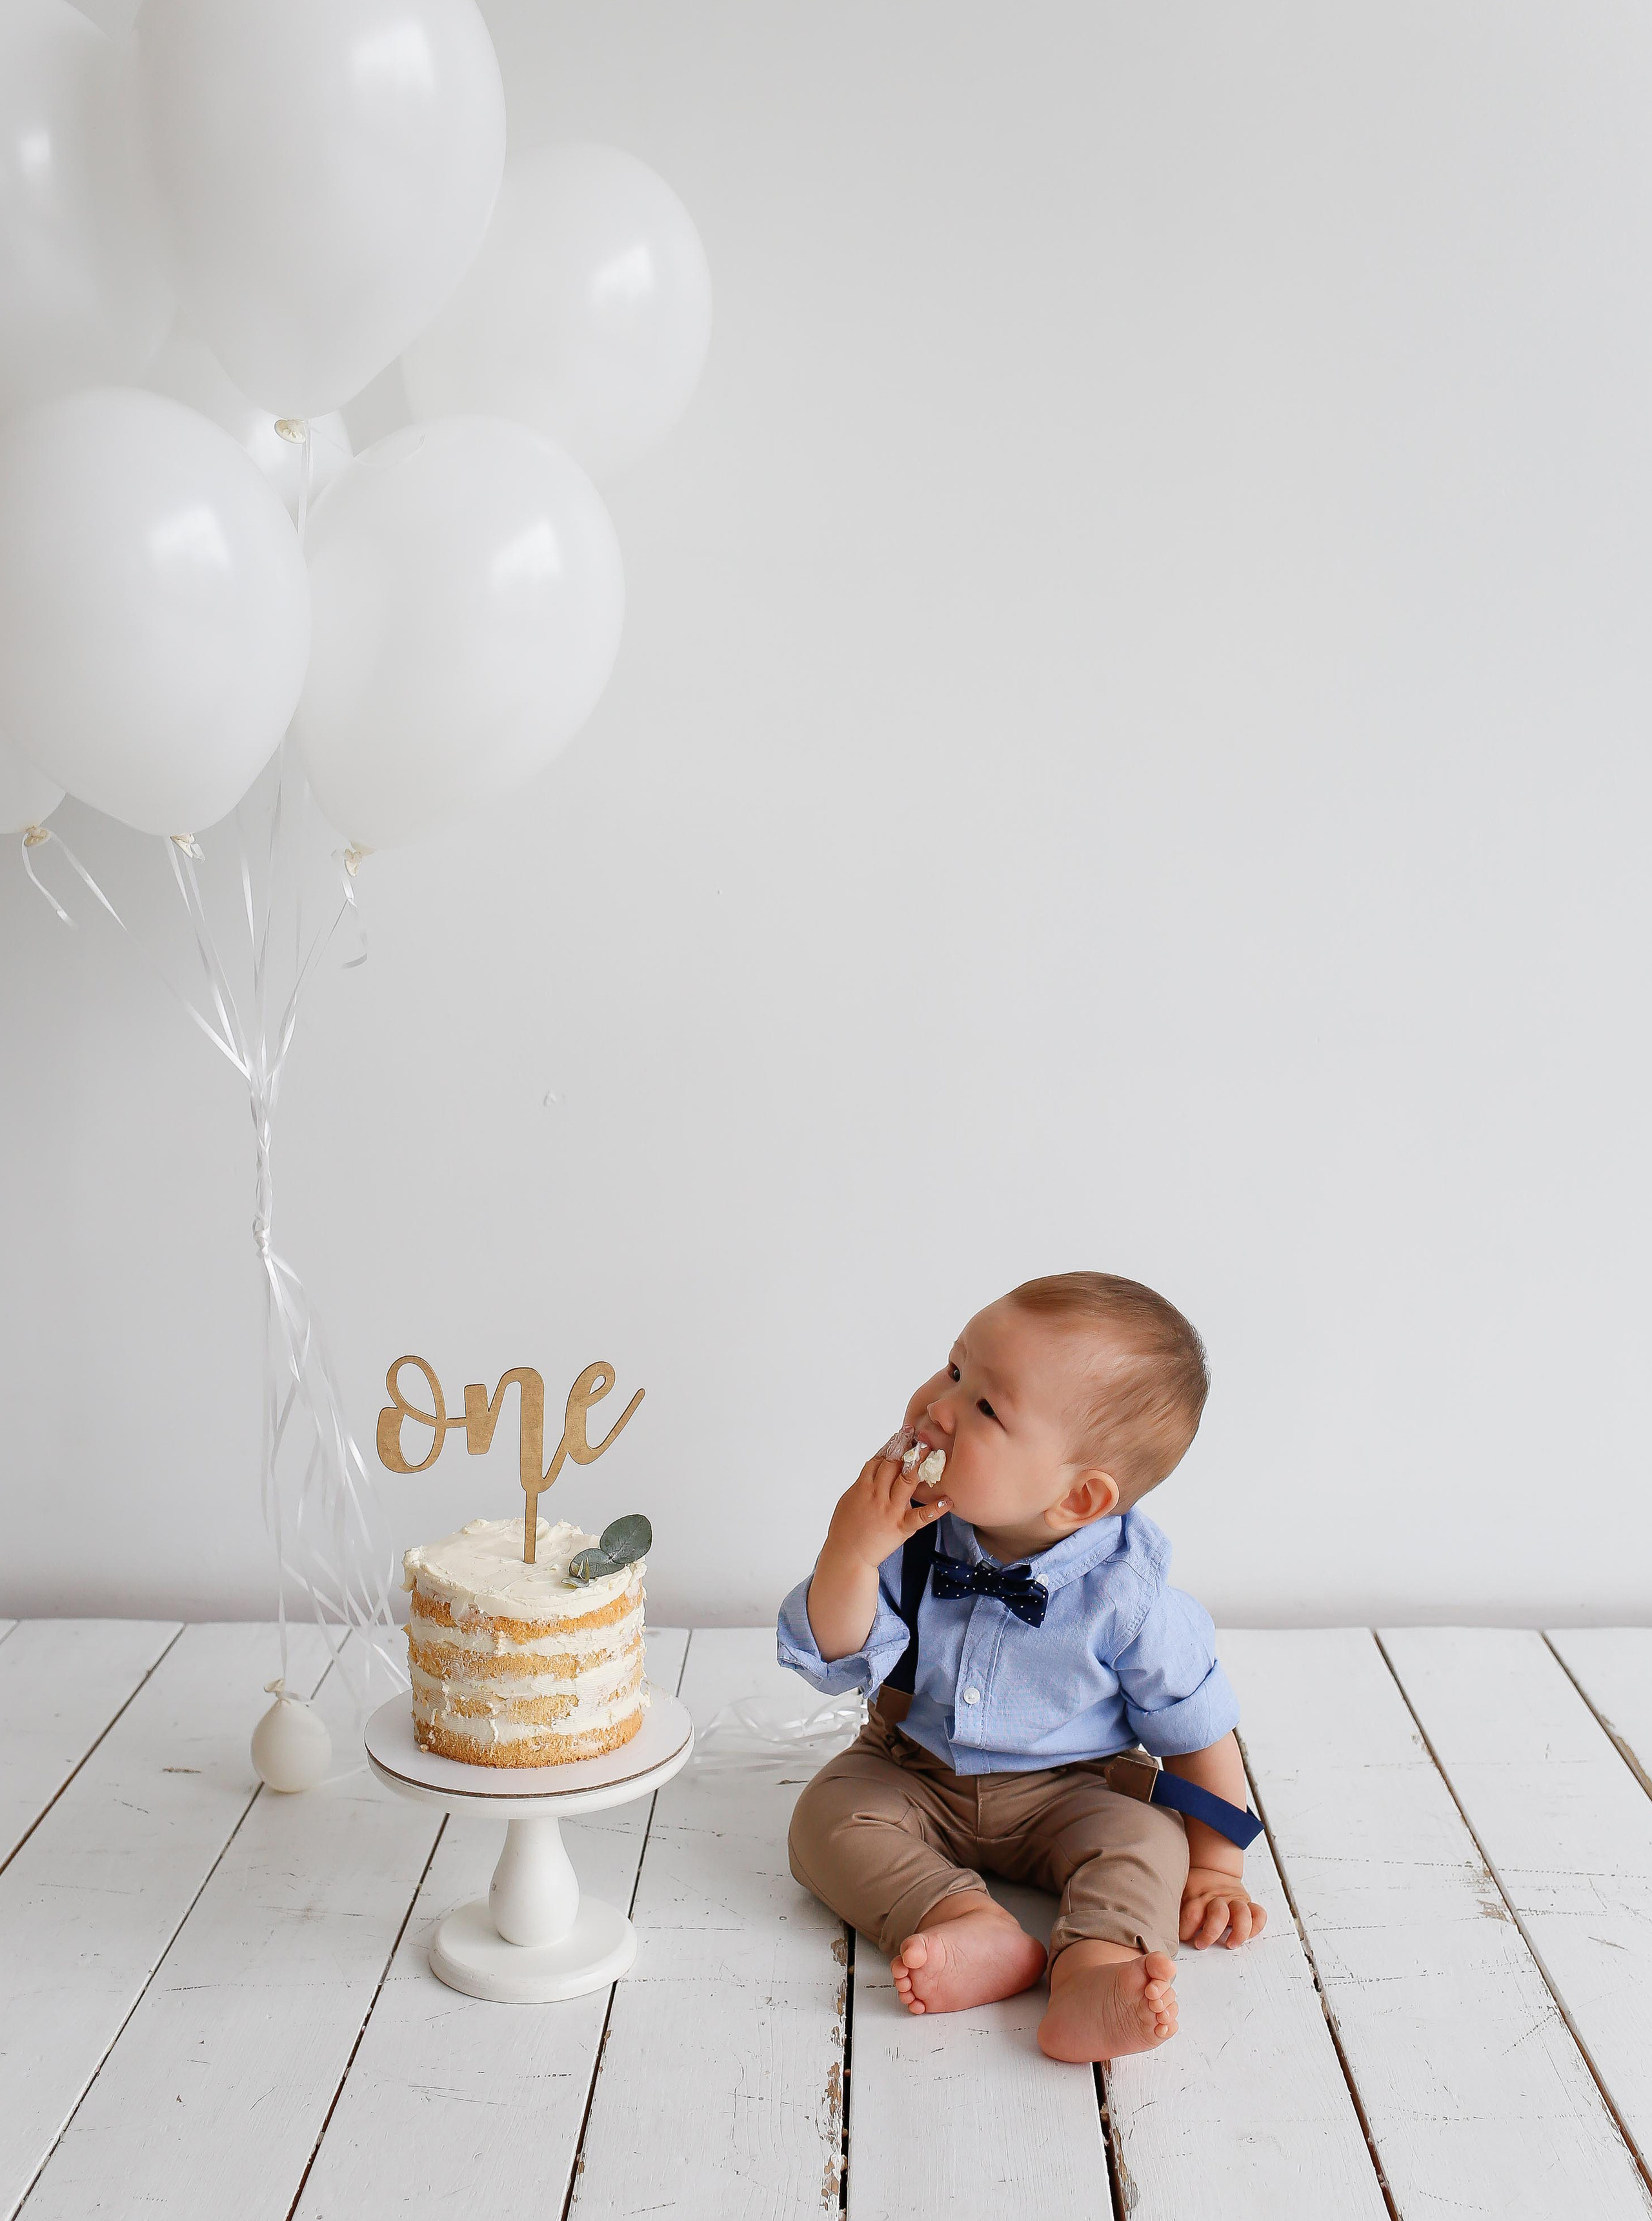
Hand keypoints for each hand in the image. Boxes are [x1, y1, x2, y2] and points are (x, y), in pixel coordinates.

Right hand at [822, 1449, 950, 1573]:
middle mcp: (877, 1495)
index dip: (891, 1446)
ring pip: (906, 1482)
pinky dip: (935, 1509)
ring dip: (918, 1465)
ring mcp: (890, 1511)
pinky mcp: (901, 1527)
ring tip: (930, 1450)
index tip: (901, 1436)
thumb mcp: (849, 1499)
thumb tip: (875, 1468)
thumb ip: (863, 1483)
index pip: (878, 1460)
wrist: (847, 1555)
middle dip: (905, 1449)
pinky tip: (948, 1500)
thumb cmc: (845, 1528)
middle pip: (892, 1465)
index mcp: (862, 1487)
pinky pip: (920, 1517)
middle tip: (918, 1437)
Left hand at [1179, 1867, 1267, 1949]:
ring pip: (1241, 1914)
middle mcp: (1217, 1898)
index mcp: (1197, 1896)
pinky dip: (1257, 1925)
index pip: (1191, 1914)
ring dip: (1238, 1932)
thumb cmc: (1193, 1886)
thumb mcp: (1179, 1891)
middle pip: (1217, 1915)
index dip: (1186, 1930)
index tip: (1182, 1939)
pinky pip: (1258, 1913)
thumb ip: (1173, 1908)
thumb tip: (1155, 1928)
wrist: (1211, 1865)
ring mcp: (1234, 1900)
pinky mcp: (1246, 1903)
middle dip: (1210, 1933)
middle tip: (1201, 1944)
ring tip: (1231, 1944)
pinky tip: (1249, 1935)